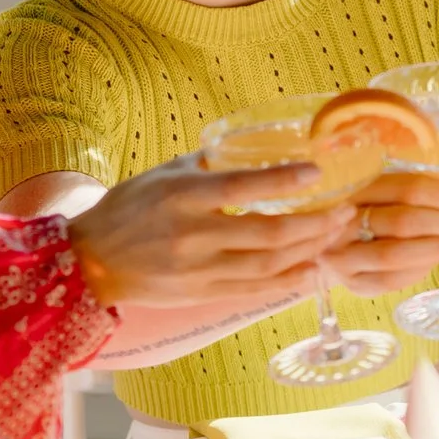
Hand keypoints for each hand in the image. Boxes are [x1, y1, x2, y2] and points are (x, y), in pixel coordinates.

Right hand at [67, 153, 354, 307]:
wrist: (92, 261)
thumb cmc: (130, 207)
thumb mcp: (165, 172)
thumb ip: (210, 162)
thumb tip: (257, 145)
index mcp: (182, 196)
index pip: (241, 188)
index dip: (283, 182)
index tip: (318, 174)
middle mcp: (192, 235)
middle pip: (267, 233)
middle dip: (314, 224)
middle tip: (346, 211)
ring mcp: (199, 269)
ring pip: (268, 265)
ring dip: (310, 251)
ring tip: (338, 237)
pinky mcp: (202, 293)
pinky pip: (255, 289)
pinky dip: (289, 281)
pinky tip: (315, 270)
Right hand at [330, 172, 438, 295]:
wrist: (329, 246)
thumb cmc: (367, 211)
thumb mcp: (384, 190)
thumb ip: (418, 189)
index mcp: (353, 187)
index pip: (406, 188)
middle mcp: (341, 221)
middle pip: (402, 221)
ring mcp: (343, 255)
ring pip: (394, 254)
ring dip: (435, 247)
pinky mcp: (353, 283)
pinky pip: (391, 280)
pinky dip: (421, 268)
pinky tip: (438, 256)